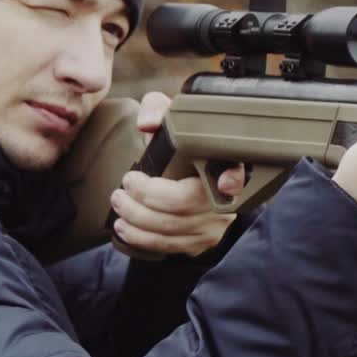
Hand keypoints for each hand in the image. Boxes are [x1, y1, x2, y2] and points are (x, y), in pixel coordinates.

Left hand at [109, 91, 247, 256]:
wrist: (186, 175)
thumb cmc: (178, 148)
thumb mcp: (171, 122)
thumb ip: (158, 111)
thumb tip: (148, 124)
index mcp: (226, 165)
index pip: (238, 172)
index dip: (234, 179)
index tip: (224, 182)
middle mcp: (227, 199)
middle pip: (187, 204)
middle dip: (146, 198)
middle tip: (124, 186)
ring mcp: (216, 224)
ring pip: (173, 228)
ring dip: (137, 218)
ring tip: (118, 202)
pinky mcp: (202, 242)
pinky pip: (170, 246)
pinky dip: (141, 238)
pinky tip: (124, 226)